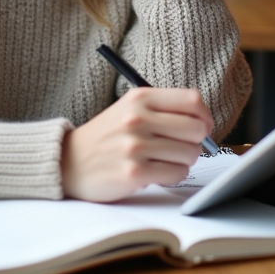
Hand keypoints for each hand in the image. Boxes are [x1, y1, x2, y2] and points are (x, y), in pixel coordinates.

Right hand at [61, 88, 213, 201]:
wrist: (70, 162)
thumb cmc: (107, 136)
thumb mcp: (130, 109)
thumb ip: (164, 110)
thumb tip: (204, 124)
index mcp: (140, 98)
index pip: (192, 101)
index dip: (204, 116)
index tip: (203, 126)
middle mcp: (138, 118)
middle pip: (196, 129)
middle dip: (195, 142)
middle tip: (181, 147)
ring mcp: (135, 146)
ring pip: (190, 154)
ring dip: (183, 161)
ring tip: (163, 160)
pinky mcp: (134, 172)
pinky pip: (176, 174)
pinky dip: (172, 176)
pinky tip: (156, 172)